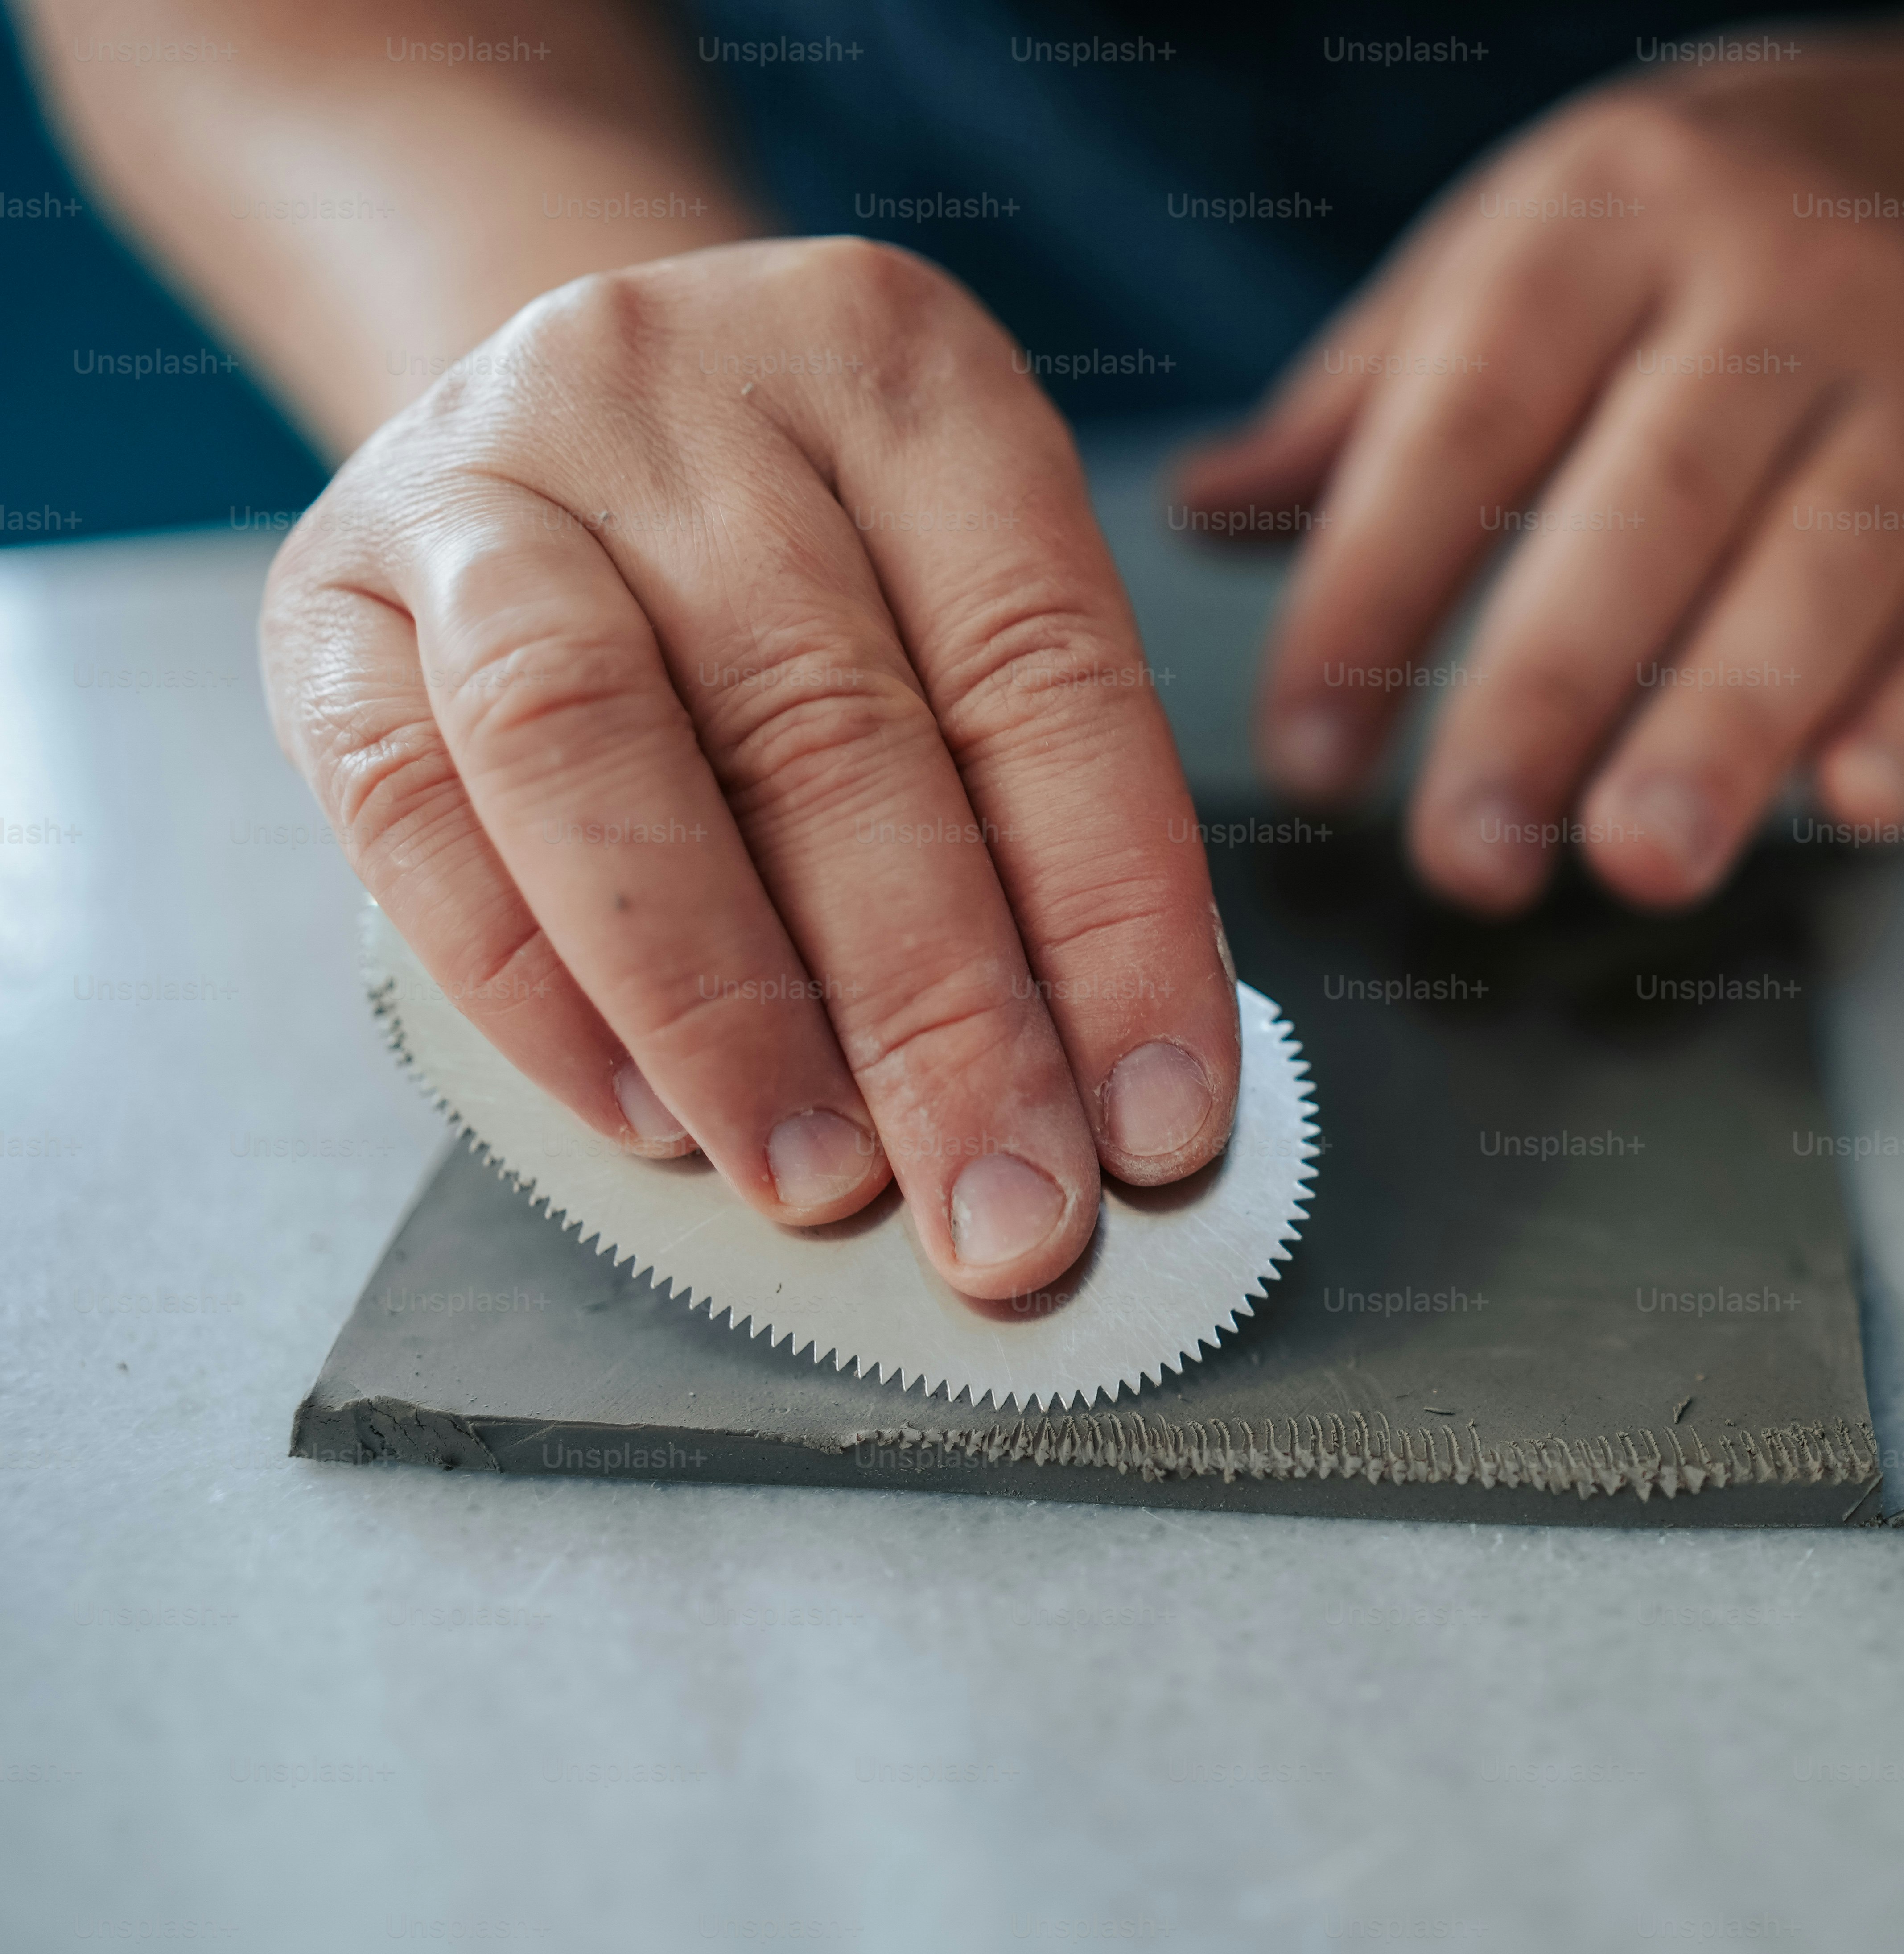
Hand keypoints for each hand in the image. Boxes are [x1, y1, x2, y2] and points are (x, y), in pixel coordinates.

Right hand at [265, 239, 1238, 1299]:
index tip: (1159, 1121)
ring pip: (593, 750)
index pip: (1041, 673)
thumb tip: (1099, 1085)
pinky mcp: (326, 594)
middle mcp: (686, 391)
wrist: (566, 410)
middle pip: (832, 732)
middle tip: (1006, 1210)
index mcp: (901, 374)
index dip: (1115, 920)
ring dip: (725, 1011)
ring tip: (820, 1183)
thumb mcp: (952, 585)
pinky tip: (646, 1113)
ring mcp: (484, 475)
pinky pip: (412, 807)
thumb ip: (1028, 800)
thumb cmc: (805, 545)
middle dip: (938, 1018)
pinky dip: (534, 988)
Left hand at [1178, 52, 1903, 913]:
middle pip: (1651, 503)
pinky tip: (1850, 807)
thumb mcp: (1510, 263)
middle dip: (1552, 693)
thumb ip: (1363, 409)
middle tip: (1468, 858)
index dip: (1375, 592)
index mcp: (1604, 219)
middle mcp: (1774, 285)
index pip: (1467, 422)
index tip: (1307, 758)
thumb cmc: (1681, 244)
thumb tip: (1199, 513)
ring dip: (1729, 727)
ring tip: (1642, 863)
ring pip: (1822, 562)